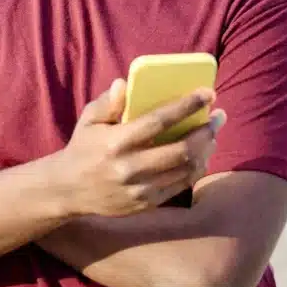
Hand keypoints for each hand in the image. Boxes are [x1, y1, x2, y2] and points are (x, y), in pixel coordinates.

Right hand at [56, 80, 225, 217]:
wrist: (68, 190)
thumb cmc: (82, 147)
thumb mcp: (88, 120)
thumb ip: (107, 102)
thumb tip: (125, 83)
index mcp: (115, 142)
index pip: (158, 121)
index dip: (186, 106)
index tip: (206, 93)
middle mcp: (129, 168)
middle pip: (181, 150)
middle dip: (206, 131)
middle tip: (218, 117)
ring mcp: (139, 189)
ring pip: (186, 170)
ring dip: (206, 150)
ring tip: (213, 134)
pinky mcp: (146, 203)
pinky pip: (180, 185)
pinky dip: (196, 169)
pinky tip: (201, 155)